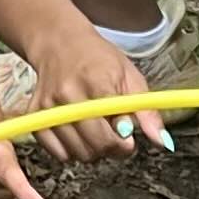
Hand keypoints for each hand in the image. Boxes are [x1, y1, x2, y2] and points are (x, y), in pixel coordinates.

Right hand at [30, 26, 162, 162]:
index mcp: (96, 82)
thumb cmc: (98, 59)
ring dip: (93, 151)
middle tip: (117, 137)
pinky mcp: (35, 117)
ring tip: (97, 131)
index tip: (129, 137)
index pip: (113, 129)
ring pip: (78, 154)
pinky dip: (72, 151)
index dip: (125, 141)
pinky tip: (79, 134)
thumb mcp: (130, 77)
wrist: (58, 43)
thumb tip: (163, 143)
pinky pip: (59, 154)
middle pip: (96, 146)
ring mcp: (48, 107)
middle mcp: (68, 96)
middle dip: (112, 150)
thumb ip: (147, 111)